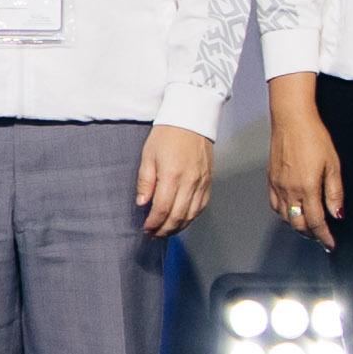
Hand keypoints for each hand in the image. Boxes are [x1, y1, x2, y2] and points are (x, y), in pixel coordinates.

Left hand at [133, 121, 212, 237]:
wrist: (192, 119)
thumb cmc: (167, 135)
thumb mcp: (148, 156)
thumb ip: (145, 181)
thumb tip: (142, 203)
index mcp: (172, 175)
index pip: (163, 209)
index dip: (153, 223)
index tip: (145, 228)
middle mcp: (190, 181)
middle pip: (178, 216)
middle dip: (164, 229)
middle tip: (153, 234)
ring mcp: (202, 181)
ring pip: (192, 214)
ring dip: (179, 226)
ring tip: (166, 230)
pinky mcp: (210, 180)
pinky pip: (202, 205)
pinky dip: (192, 216)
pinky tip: (183, 219)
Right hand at [265, 76, 344, 244]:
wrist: (292, 121)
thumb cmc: (314, 138)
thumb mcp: (333, 165)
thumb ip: (335, 192)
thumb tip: (337, 214)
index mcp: (307, 188)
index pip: (316, 222)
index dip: (324, 237)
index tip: (330, 244)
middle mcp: (290, 191)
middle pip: (298, 224)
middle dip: (311, 234)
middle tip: (321, 237)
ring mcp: (277, 186)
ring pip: (285, 217)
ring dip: (298, 226)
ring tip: (309, 227)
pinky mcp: (270, 180)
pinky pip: (275, 206)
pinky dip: (284, 214)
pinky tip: (292, 212)